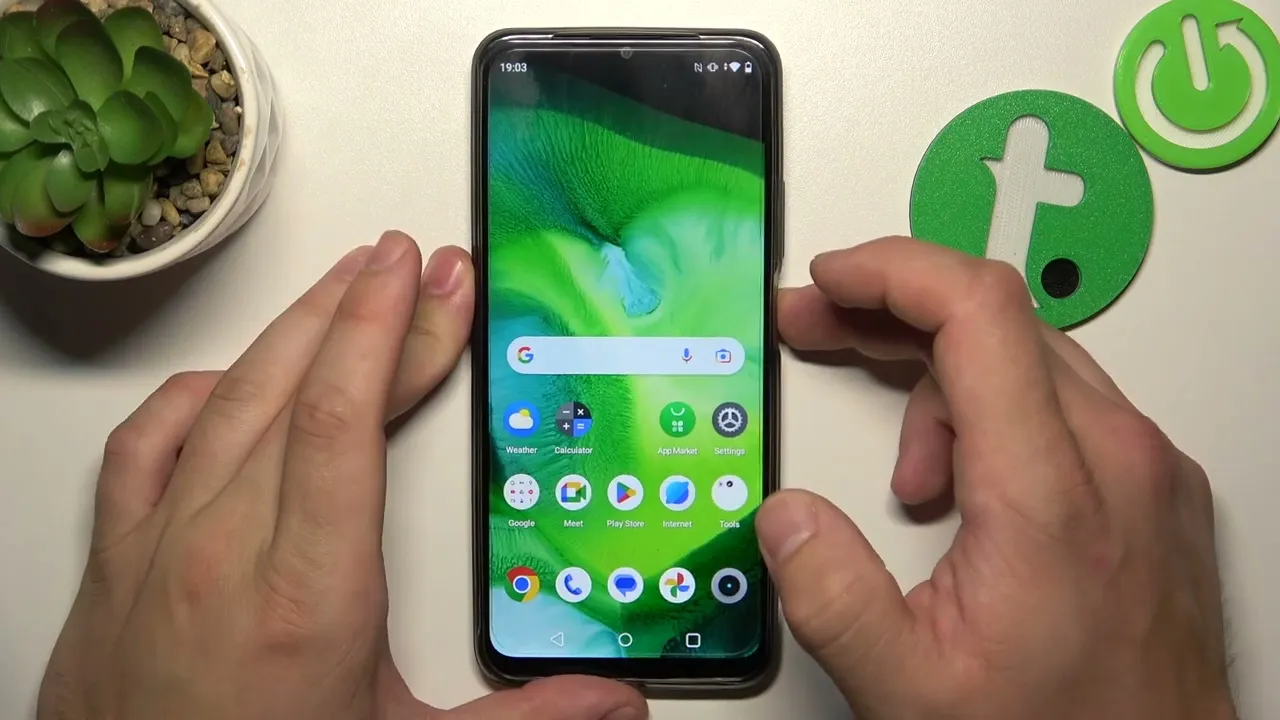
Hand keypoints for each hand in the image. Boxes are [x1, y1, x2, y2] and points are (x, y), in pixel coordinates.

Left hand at [38, 232, 646, 719]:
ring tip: (340, 287)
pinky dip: (194, 394)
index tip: (420, 275)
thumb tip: (612, 704)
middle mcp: (221, 554)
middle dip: (361, 307)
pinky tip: (230, 379)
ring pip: (224, 400)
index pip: (346, 414)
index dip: (388, 327)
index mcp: (310, 595)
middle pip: (296, 386)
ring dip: (290, 333)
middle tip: (409, 263)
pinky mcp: (111, 566)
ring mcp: (155, 552)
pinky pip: (145, 446)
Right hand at [760, 238, 1232, 719]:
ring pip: (1027, 359)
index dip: (891, 272)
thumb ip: (831, 594)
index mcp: (1054, 493)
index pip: (979, 311)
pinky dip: (991, 415)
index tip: (830, 280)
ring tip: (901, 476)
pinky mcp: (1152, 486)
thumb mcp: (909, 687)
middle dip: (889, 315)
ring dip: (938, 384)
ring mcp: (1146, 469)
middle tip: (815, 327)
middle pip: (996, 319)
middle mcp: (1118, 459)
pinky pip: (1061, 403)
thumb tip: (786, 515)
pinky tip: (956, 483)